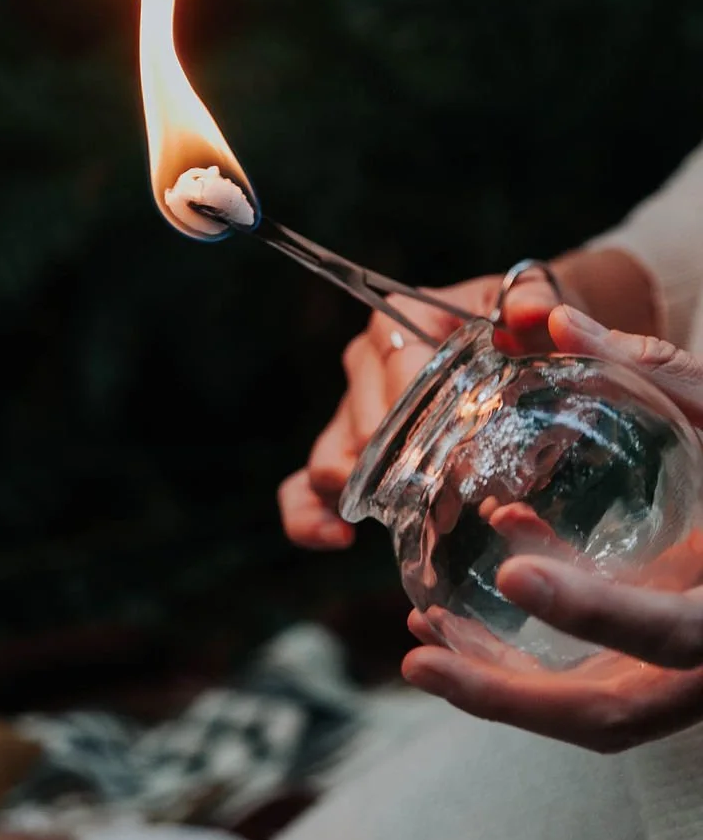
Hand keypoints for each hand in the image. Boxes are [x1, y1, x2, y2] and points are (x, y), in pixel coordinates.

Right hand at [278, 267, 573, 549]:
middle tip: (459, 505)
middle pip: (366, 426)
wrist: (515, 346)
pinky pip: (302, 489)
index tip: (467, 460)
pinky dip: (309, 516)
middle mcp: (365, 362)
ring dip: (368, 497)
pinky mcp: (343, 454)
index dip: (429, 419)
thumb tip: (534, 316)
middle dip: (408, 470)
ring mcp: (350, 411)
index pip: (399, 371)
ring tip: (416, 522)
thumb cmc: (517, 326)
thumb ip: (536, 301)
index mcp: (400, 320)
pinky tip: (339, 539)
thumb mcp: (534, 300)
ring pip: (331, 460)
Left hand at [402, 307, 702, 751]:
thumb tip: (552, 321)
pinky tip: (466, 603)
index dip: (595, 608)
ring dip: (500, 692)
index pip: (674, 630)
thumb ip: (660, 372)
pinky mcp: (662, 671)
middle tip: (420, 655)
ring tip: (419, 646)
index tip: (514, 569)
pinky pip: (592, 684)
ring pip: (592, 715)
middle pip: (614, 715)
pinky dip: (526, 663)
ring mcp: (690, 678)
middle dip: (510, 698)